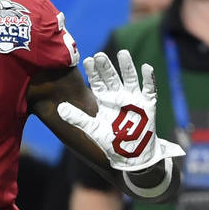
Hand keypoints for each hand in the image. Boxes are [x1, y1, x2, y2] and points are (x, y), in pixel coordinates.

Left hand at [57, 49, 184, 172]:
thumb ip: (77, 118)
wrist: (132, 156)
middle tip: (99, 55)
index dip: (94, 71)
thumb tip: (59, 108)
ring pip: (130, 78)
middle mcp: (118, 97)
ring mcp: (134, 99)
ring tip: (122, 53)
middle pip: (112, 77)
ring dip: (127, 66)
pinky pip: (149, 89)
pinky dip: (149, 79)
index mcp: (105, 101)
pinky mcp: (148, 105)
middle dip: (106, 67)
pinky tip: (146, 67)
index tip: (87, 60)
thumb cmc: (111, 143)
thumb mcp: (92, 129)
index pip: (98, 82)